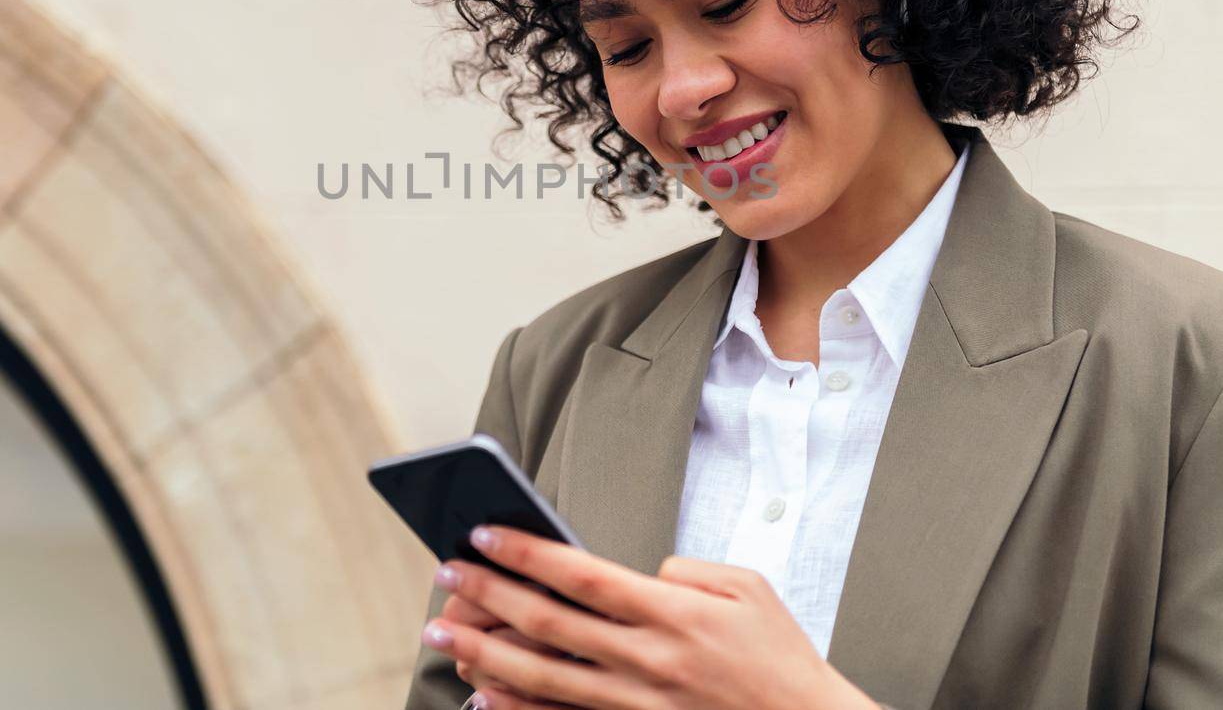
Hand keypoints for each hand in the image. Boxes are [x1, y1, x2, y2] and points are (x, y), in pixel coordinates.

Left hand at [421, 525, 882, 709]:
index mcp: (673, 613)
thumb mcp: (749, 589)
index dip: (526, 552)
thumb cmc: (781, 658)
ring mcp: (637, 705)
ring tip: (440, 635)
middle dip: (487, 595)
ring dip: (483, 653)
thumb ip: (687, 570)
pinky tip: (481, 697)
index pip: (582, 574)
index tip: (482, 531)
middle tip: (443, 574)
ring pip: (542, 678)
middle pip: (547, 625)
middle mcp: (647, 660)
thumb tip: (640, 572)